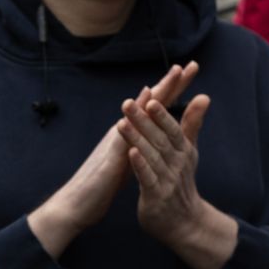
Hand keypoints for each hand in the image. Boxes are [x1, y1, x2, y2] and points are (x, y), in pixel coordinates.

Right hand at [28, 62, 200, 259]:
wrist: (77, 204)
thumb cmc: (104, 181)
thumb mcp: (129, 157)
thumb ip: (140, 140)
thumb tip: (152, 126)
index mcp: (133, 132)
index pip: (157, 107)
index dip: (173, 90)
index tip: (191, 71)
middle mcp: (124, 131)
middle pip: (149, 104)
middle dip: (168, 85)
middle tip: (186, 65)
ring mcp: (116, 141)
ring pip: (136, 114)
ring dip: (151, 97)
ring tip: (166, 80)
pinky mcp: (110, 158)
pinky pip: (123, 138)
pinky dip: (132, 124)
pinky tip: (139, 112)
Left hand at [119, 89, 235, 268]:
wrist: (184, 222)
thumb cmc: (182, 182)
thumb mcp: (189, 151)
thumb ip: (192, 123)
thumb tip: (204, 96)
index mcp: (184, 150)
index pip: (173, 129)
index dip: (161, 115)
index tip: (150, 98)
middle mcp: (177, 163)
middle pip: (159, 139)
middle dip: (143, 121)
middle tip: (127, 104)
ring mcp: (168, 180)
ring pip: (151, 156)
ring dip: (137, 139)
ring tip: (122, 123)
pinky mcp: (157, 196)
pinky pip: (148, 178)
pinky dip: (140, 165)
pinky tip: (130, 153)